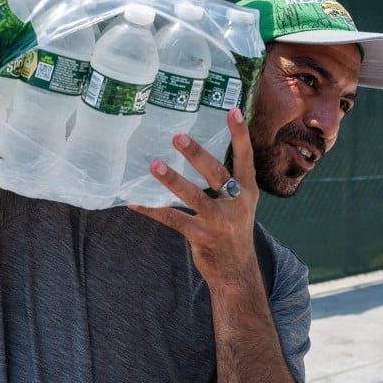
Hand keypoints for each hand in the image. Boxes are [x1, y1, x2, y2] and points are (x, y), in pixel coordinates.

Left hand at [129, 108, 259, 286]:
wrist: (237, 272)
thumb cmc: (233, 229)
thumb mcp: (240, 203)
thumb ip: (228, 180)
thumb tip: (202, 150)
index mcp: (247, 191)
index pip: (246, 157)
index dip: (239, 134)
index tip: (232, 110)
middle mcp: (237, 204)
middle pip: (216, 173)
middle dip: (197, 154)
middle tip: (177, 136)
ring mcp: (220, 222)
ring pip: (194, 197)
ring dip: (172, 180)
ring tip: (154, 165)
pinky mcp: (202, 237)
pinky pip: (173, 219)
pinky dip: (152, 210)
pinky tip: (135, 202)